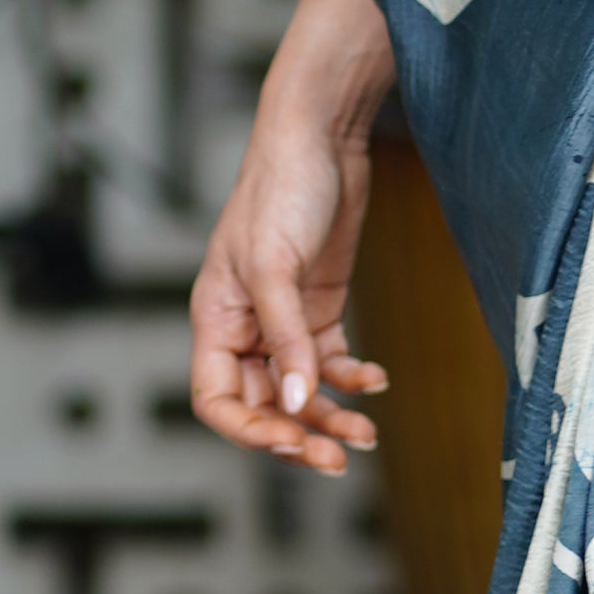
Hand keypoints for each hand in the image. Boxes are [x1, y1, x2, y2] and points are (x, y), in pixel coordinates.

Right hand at [189, 0, 393, 475]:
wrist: (322, 136)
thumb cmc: (281, 187)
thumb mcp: (276, 266)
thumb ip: (287, 340)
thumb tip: (299, 405)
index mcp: (216, 319)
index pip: (216, 399)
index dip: (248, 431)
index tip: (292, 443)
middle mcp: (245, 327)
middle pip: (263, 405)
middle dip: (299, 435)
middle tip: (340, 457)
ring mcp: (283, 320)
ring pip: (301, 391)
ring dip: (331, 415)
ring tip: (368, 434)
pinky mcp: (319, 307)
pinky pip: (331, 362)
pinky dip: (352, 378)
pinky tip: (378, 381)